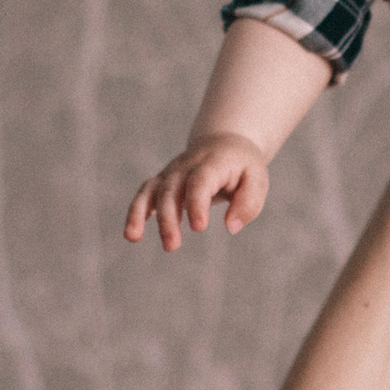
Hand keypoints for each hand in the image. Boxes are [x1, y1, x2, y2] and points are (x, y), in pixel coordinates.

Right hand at [124, 132, 268, 250]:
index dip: (197, 203)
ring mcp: (172, 172)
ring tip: (132, 237)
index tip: (199, 228)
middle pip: (171, 190)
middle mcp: (186, 165)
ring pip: (152, 190)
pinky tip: (131, 234)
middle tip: (171, 245)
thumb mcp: (257, 180)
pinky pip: (145, 194)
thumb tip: (231, 227)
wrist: (224, 143)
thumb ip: (248, 203)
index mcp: (212, 162)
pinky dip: (135, 212)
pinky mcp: (163, 181)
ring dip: (140, 213)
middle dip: (168, 218)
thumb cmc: (243, 167)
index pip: (199, 182)